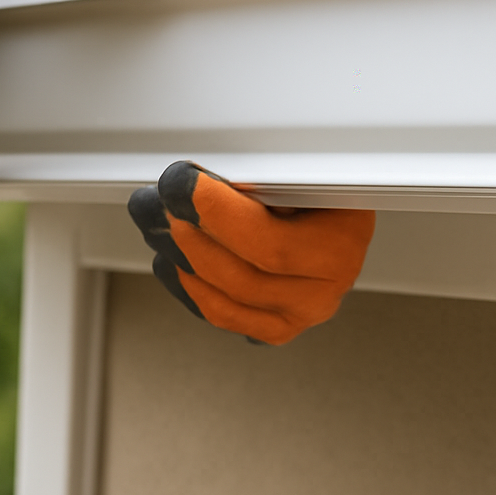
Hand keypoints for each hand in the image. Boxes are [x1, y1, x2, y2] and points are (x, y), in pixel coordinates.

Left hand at [128, 161, 374, 344]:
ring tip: (157, 225)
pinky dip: (189, 287)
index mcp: (340, 243)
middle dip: (185, 235)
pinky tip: (172, 260)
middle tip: (155, 203)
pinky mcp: (278, 326)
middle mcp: (326, 287)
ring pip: (225, 299)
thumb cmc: (316, 185)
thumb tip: (205, 181)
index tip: (178, 185)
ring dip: (179, 259)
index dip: (213, 213)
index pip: (269, 243)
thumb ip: (262, 180)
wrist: (333, 212)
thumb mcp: (301, 168)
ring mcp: (302, 312)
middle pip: (240, 276)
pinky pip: (223, 314)